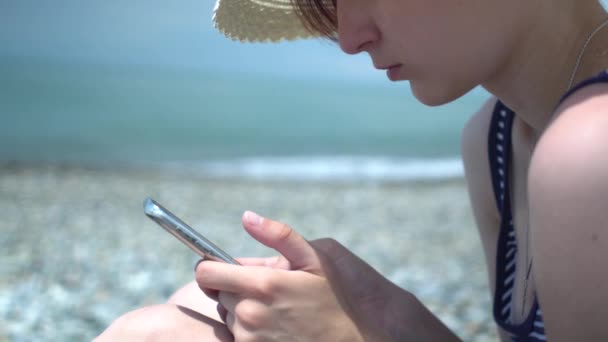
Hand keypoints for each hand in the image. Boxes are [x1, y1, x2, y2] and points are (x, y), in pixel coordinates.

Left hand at [195, 211, 389, 341]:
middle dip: (235, 287)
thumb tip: (247, 217)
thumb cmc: (334, 298)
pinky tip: (275, 327)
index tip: (223, 268)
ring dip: (242, 311)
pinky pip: (237, 337)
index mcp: (262, 284)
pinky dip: (249, 331)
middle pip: (218, 293)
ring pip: (228, 316)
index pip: (206, 273)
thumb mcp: (315, 259)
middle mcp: (250, 314)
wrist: (353, 339)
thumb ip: (278, 235)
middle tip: (267, 290)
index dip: (212, 267)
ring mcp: (250, 339)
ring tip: (276, 310)